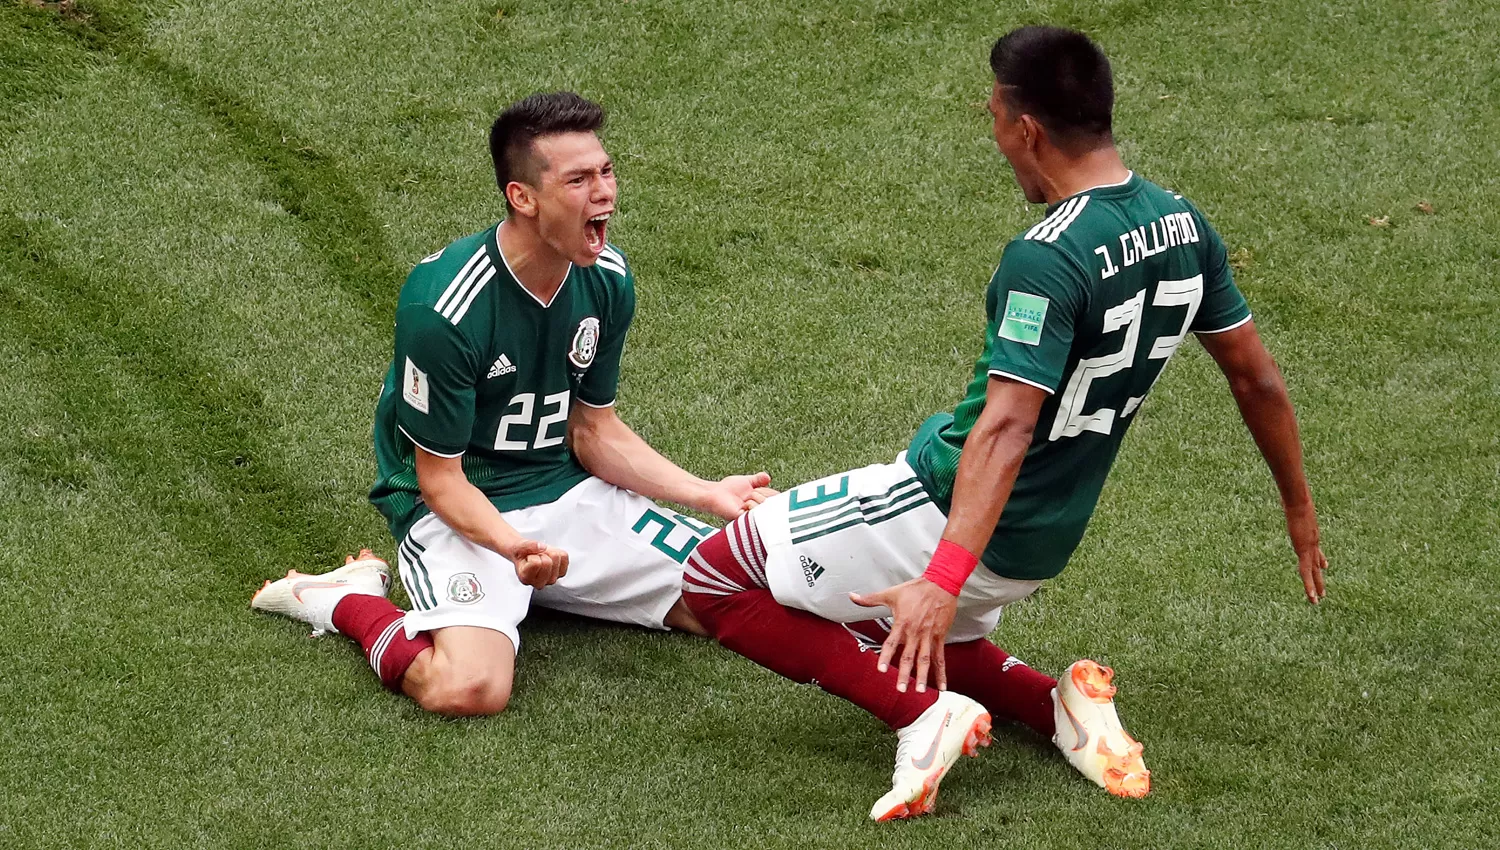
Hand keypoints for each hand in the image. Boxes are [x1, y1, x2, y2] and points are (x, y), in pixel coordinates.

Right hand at [507, 539, 569, 588]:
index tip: (528, 557)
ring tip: (541, 556)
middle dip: (542, 554)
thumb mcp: (518, 546)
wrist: (526, 554)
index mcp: (525, 578)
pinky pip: (564, 556)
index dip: (533, 555)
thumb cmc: (521, 553)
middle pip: (547, 562)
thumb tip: (542, 547)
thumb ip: (528, 545)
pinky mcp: (561, 573)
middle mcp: (539, 583)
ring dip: (549, 552)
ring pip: (556, 558)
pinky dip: (557, 552)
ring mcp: (551, 579)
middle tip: (536, 556)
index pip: (536, 563)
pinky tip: (549, 557)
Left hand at [701, 472, 774, 519]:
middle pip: (770, 502)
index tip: (757, 488)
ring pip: (763, 506)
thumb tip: (768, 477)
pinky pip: (755, 513)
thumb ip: (759, 480)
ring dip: (753, 499)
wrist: (714, 494)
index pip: (774, 498)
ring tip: (743, 500)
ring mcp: (750, 516)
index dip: (768, 492)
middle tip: (748, 494)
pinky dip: (750, 506)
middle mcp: (757, 511)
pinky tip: (743, 504)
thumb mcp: (747, 481)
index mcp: (759, 502)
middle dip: (760, 493)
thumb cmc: (728, 488)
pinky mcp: (743, 520)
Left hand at [850, 578, 957, 692]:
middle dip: (904, 674)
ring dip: (923, 676)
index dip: (886, 656)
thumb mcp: (890, 593)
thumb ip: (870, 599)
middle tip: (900, 689)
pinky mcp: (940, 637)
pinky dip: (942, 673)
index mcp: (902, 623)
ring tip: (921, 691)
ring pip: (925, 660)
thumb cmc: (915, 589)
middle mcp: (916, 632)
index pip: (891, 643)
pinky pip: (941, 657)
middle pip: (909, 656)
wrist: (940, 583)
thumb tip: (851, 596)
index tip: (881, 670)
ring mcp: (929, 636)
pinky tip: (942, 686)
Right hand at [1285, 505, 1327, 603]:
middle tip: (1323, 592)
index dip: (1320, 559)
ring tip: (1317, 600)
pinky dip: (1309, 585)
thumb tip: (1288, 492)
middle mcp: (1312, 543)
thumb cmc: (1294, 498)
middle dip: (1319, 577)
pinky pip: (1306, 572)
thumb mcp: (1294, 502)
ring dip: (1315, 586)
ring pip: (1312, 572)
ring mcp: (1309, 548)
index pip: (1316, 550)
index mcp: (1309, 534)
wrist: (1298, 502)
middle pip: (1316, 564)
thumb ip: (1293, 499)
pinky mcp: (1304, 551)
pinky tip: (1313, 596)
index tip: (1325, 565)